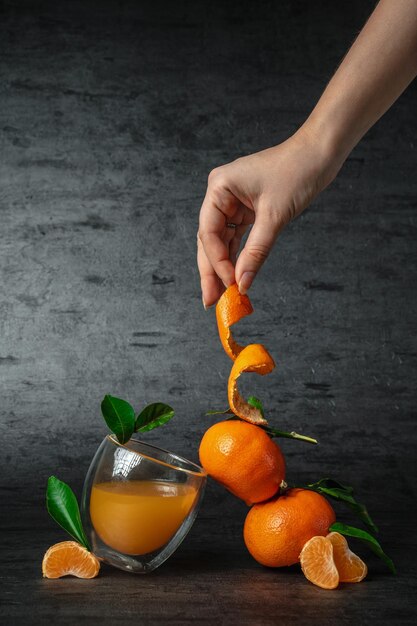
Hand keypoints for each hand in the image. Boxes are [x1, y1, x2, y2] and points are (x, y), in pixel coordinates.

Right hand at [197, 127, 338, 306]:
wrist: (319, 153)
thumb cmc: (297, 171)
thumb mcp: (274, 216)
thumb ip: (255, 251)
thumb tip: (243, 283)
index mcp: (219, 187)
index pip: (208, 232)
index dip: (216, 262)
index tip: (229, 284)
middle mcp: (221, 194)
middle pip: (210, 239)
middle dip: (211, 271)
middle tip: (210, 301)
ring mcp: (233, 202)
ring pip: (222, 241)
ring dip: (223, 267)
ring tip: (222, 295)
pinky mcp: (247, 209)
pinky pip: (237, 237)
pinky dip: (238, 256)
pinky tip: (236, 276)